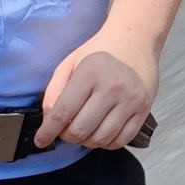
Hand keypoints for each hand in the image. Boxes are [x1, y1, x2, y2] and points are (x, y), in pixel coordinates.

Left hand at [37, 29, 160, 151]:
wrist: (135, 40)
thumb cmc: (100, 52)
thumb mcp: (70, 63)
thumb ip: (54, 91)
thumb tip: (49, 121)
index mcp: (90, 73)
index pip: (63, 112)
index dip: (48, 131)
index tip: (41, 140)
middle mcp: (112, 88)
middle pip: (81, 129)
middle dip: (67, 136)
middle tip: (65, 131)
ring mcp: (130, 100)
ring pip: (101, 139)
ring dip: (86, 142)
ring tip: (84, 131)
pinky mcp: (143, 109)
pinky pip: (121, 140)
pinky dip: (106, 143)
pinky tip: (101, 132)